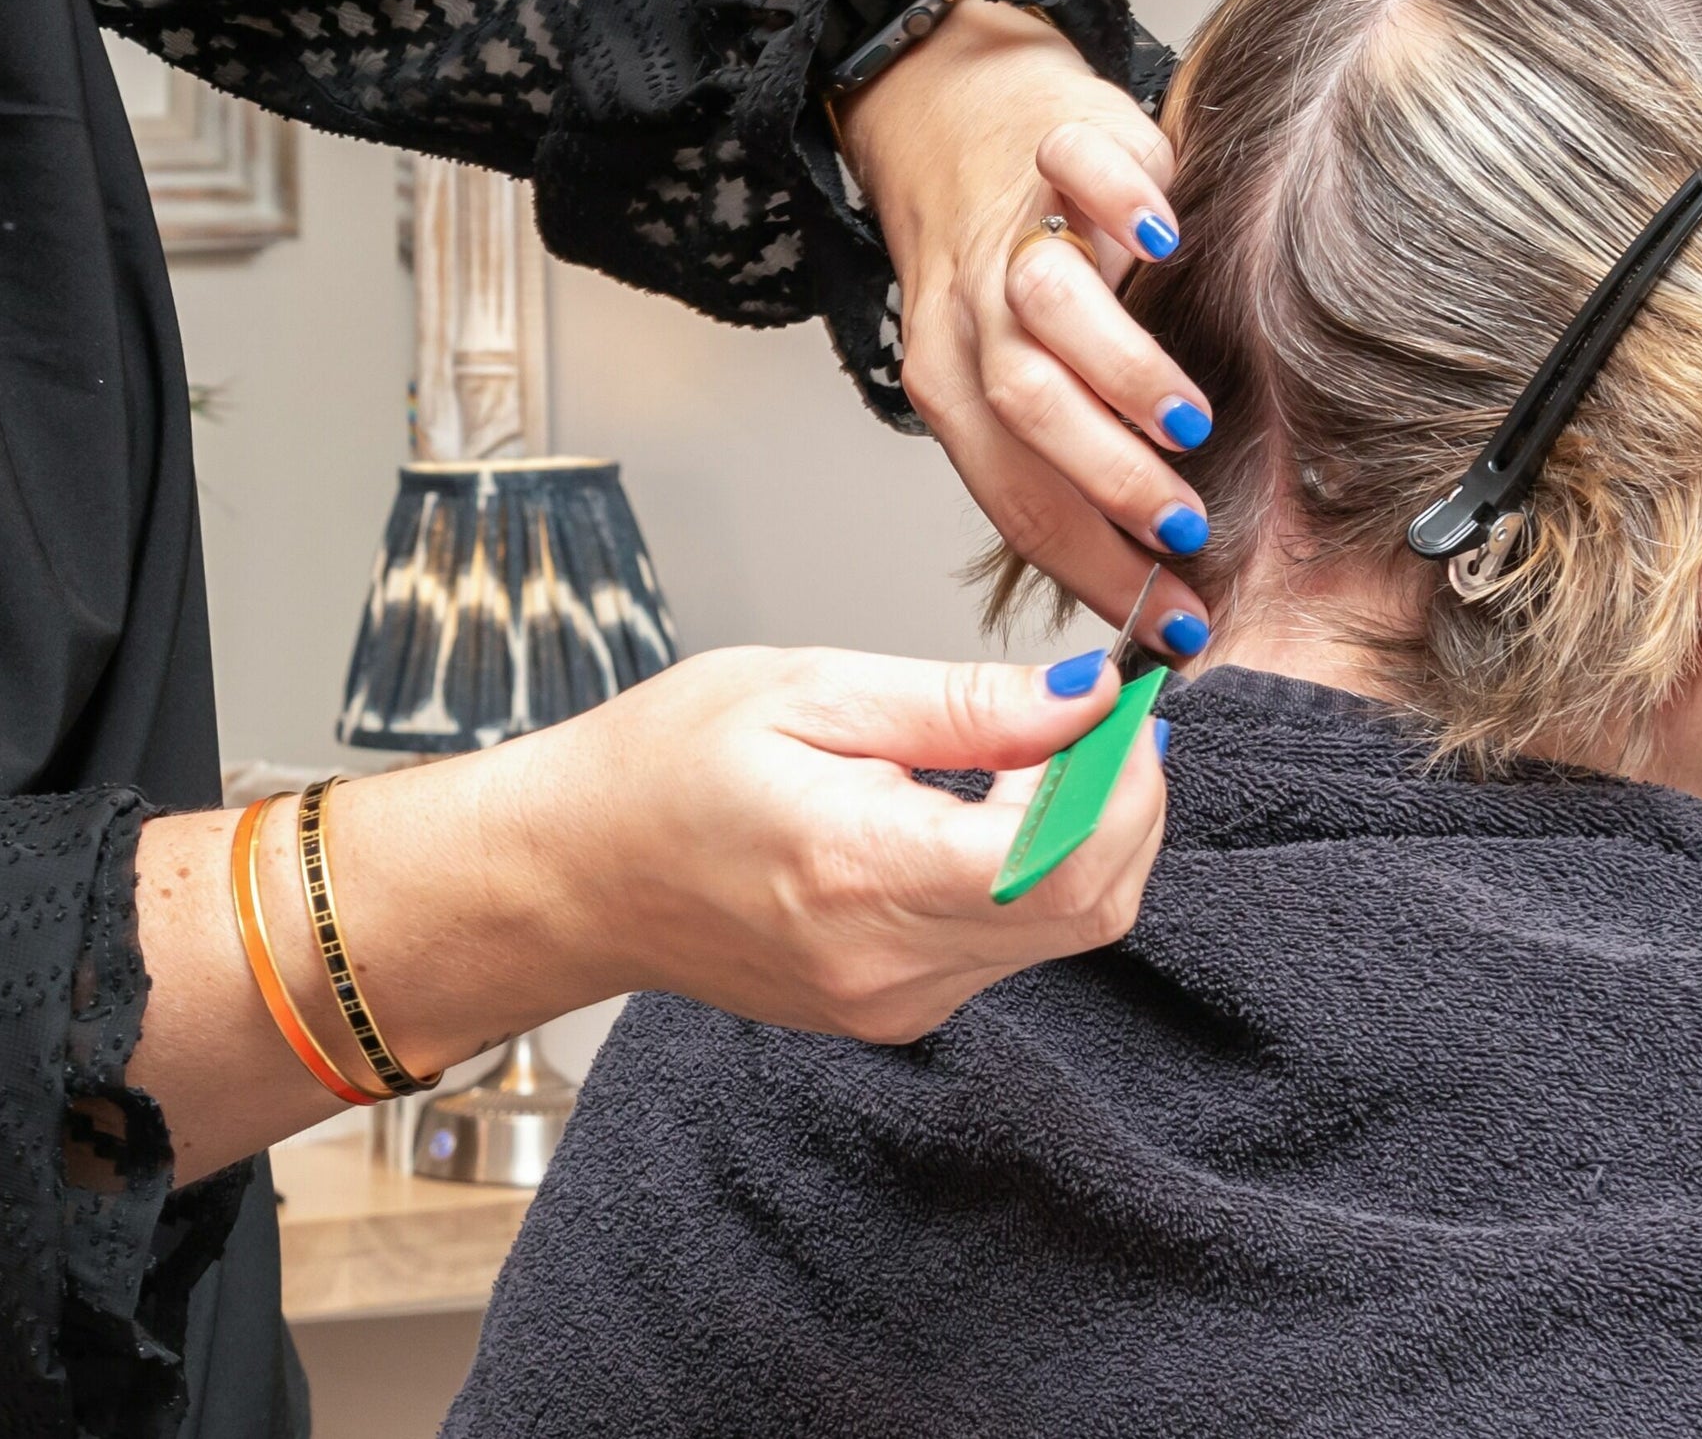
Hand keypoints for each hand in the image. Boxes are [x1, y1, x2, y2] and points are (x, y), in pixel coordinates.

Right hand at [499, 645, 1166, 1041]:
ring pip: (1062, 930)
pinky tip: (978, 811)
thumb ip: (960, 703)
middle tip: (1098, 719)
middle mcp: (886, 961)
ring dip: (1082, 838)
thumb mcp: (805, 691)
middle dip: (1125, 805)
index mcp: (857, 869)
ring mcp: (894, 1002)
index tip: (1125, 706)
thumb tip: (1090, 696)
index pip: (1060, 859)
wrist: (576, 872)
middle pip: (1089, 905)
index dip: (1124, 779)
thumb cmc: (662, 766)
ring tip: (1026, 752)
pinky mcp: (895, 1011)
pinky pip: (1009, 946)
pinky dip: (1030, 875)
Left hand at [837, 0, 1206, 641]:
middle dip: (1104, 481)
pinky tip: (1168, 241)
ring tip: (1186, 420)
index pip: (1014, 494)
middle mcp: (970, 311)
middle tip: (1185, 528)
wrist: (954, 118)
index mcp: (955, 382)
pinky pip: (1076, 169)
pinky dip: (1121, 202)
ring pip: (1041, 305)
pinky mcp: (1052, 140)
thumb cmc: (1006, 273)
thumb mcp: (1013, 373)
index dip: (1090, 565)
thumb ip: (1065, 458)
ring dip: (1115, 371)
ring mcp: (1011, 224)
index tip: (1171, 618)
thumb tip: (1161, 582)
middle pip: (1018, 406)